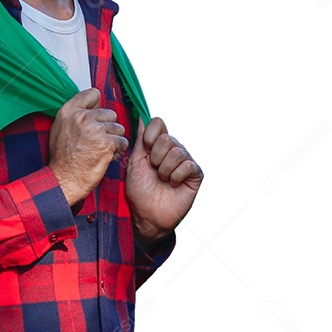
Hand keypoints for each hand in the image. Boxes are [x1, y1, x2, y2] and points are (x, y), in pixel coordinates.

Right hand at [48, 88, 128, 206]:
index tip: (96, 116)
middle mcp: (82, 117)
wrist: (65, 179)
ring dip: (114, 139)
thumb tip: (92, 106)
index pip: (93, 93)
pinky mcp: (106, 143)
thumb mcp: (60, 128)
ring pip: (118, 128)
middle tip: (98, 139)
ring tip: (101, 149)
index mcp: (69, 111)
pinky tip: (107, 155)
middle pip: (110, 113)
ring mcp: (95, 129)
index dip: (97, 105)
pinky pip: (122, 141)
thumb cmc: (62, 158)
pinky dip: (118, 150)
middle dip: (108, 126)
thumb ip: (74, 114)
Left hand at [126, 117, 201, 245]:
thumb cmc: (139, 190)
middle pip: (167, 138)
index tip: (145, 150)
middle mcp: (173, 150)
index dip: (151, 135)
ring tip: (162, 180)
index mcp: (157, 145)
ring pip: (177, 152)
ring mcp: (185, 161)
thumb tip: (142, 117)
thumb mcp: (135, 161)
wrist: (147, 214)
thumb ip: (141, 139)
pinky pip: (188, 165)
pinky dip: (176, 176)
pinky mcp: (196, 174)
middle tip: (154, 171)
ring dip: (165, 169)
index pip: (158, 123)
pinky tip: (173, 184)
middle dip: (156, 158)